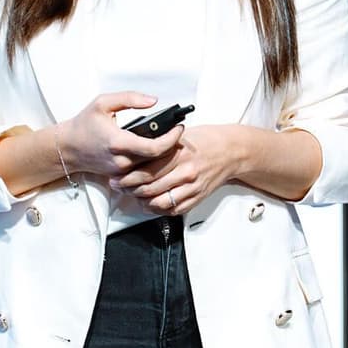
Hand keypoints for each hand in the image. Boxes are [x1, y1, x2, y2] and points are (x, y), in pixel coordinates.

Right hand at [55, 92, 183, 178]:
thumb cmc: (84, 124)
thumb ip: (130, 98)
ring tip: (172, 142)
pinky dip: (154, 165)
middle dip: (173, 148)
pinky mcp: (121, 177)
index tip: (179, 128)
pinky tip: (159, 153)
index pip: (154, 148)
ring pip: (153, 170)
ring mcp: (121, 172)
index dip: (171, 139)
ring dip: (166, 158)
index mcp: (118, 142)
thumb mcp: (103, 102)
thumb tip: (153, 100)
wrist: (68, 147)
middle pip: (158, 161)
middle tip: (179, 134)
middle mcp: (121, 161)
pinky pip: (144, 175)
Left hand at [114, 124, 248, 215]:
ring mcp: (191, 187)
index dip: (127, 175)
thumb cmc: (205, 141)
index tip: (117, 175)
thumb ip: (160, 147)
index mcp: (179, 154)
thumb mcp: (180, 137)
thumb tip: (135, 154)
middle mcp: (185, 172)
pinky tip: (149, 203)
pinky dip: (157, 209)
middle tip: (118, 186)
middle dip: (128, 189)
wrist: (231, 152)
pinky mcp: (196, 198)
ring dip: (141, 201)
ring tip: (132, 195)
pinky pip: (172, 209)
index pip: (146, 168)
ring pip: (158, 202)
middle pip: (149, 187)